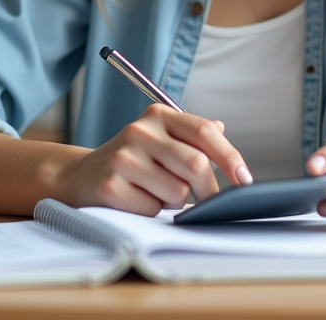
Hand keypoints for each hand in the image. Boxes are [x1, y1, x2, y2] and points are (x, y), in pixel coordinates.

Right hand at [59, 104, 253, 215]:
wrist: (80, 177)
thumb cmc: (131, 161)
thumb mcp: (160, 140)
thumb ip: (191, 136)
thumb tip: (223, 130)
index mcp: (157, 115)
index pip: (204, 131)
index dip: (229, 156)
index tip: (245, 180)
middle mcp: (140, 131)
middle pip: (196, 163)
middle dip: (210, 190)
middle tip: (212, 203)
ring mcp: (123, 157)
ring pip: (178, 191)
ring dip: (176, 202)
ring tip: (158, 193)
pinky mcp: (111, 185)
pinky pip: (153, 208)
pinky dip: (153, 211)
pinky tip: (137, 200)